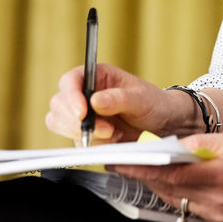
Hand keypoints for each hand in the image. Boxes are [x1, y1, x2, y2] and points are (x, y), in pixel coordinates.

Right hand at [46, 64, 193, 143]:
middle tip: (107, 129)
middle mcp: (83, 94)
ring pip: (60, 124)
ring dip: (83, 133)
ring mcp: (82, 116)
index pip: (69, 81)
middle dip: (77, 120)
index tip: (82, 113)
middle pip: (58, 105)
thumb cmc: (153, 104)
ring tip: (113, 133)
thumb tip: (95, 101)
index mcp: (95, 76)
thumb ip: (119, 99)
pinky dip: (92, 145)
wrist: (163, 126)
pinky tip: (113, 140)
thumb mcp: (142, 98)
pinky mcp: (84, 135)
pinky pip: (75, 143)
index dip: (71, 96)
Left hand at [113, 131, 222, 221]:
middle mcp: (218, 200)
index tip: (121, 161)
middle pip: (168, 189)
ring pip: (175, 200)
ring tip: (147, 168)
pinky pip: (189, 208)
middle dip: (145, 175)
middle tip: (126, 161)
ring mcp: (218, 215)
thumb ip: (203, 142)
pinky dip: (178, 194)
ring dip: (159, 185)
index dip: (141, 167)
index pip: (171, 173)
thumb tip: (174, 144)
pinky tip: (175, 182)